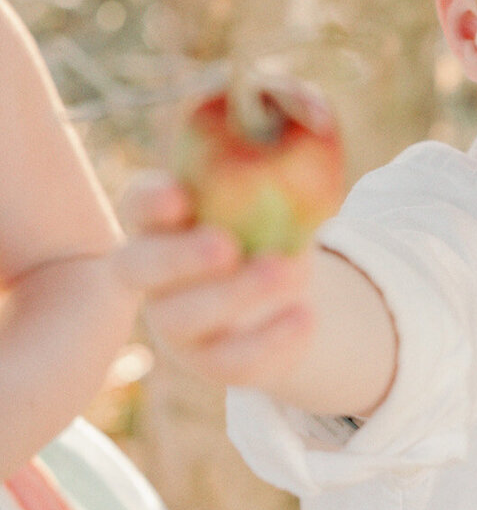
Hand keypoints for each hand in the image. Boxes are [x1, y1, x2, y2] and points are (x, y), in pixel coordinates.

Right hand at [117, 171, 316, 388]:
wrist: (281, 303)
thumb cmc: (264, 236)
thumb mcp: (265, 207)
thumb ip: (268, 184)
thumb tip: (303, 146)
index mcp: (161, 224)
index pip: (138, 206)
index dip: (150, 201)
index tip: (180, 196)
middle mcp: (153, 275)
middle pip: (140, 267)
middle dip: (180, 256)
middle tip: (226, 247)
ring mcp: (175, 324)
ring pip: (185, 318)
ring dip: (236, 295)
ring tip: (289, 272)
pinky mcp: (209, 362)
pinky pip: (231, 360)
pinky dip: (271, 340)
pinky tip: (306, 318)